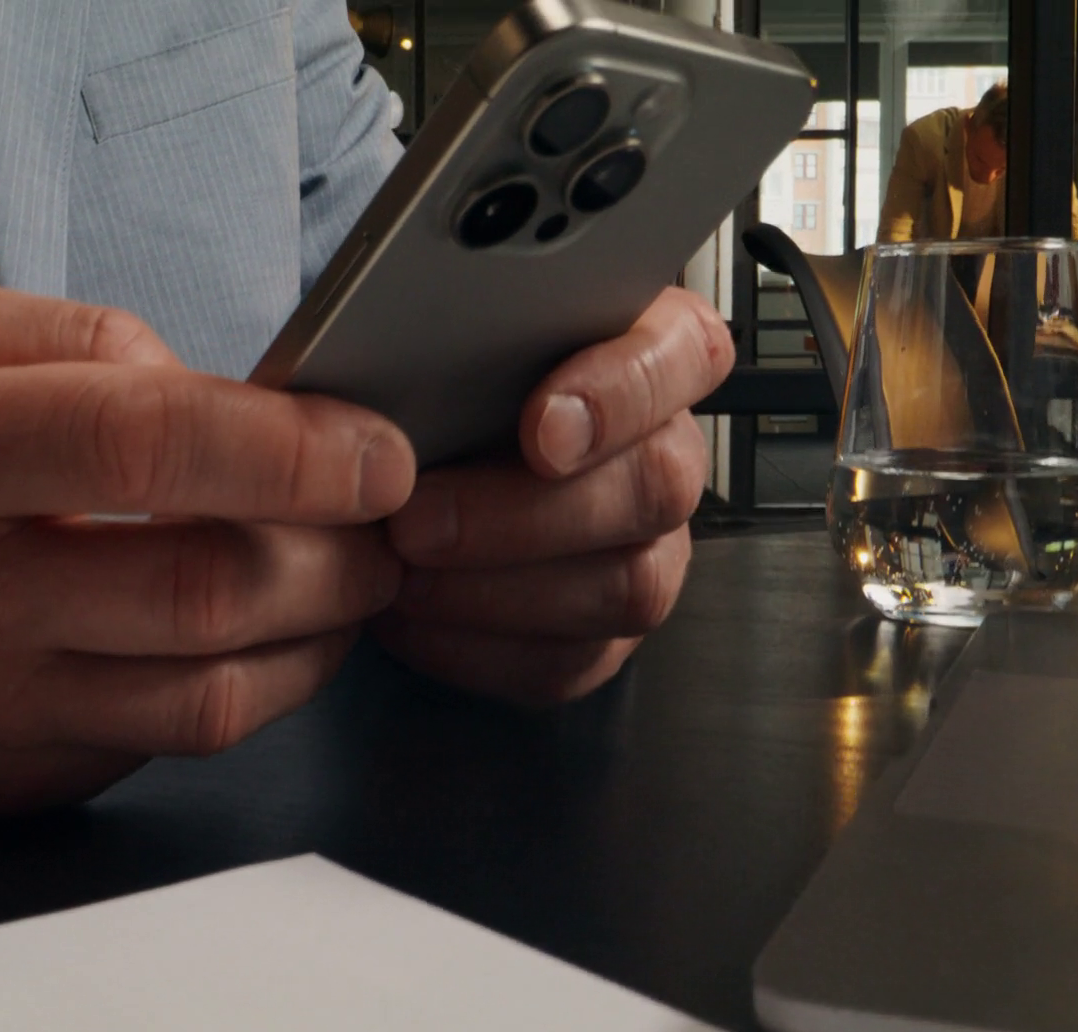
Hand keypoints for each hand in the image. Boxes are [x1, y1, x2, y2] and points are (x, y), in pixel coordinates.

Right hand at [0, 285, 415, 813]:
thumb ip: (90, 340)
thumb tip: (230, 400)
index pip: (136, 447)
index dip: (283, 450)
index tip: (377, 453)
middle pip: (199, 591)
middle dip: (335, 556)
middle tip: (385, 522)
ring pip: (209, 696)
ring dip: (320, 635)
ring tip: (350, 579)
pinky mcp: (13, 778)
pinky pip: (175, 743)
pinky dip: (256, 687)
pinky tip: (271, 635)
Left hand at [374, 287, 732, 704]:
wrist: (393, 478)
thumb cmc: (423, 391)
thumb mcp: (428, 334)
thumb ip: (452, 325)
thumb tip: (408, 354)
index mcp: (641, 348)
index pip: (684, 353)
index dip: (623, 393)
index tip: (542, 427)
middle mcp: (662, 450)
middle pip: (657, 484)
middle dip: (526, 513)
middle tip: (419, 518)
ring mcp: (645, 549)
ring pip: (625, 584)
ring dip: (495, 588)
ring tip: (399, 572)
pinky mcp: (601, 635)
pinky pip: (568, 659)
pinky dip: (476, 644)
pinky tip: (410, 616)